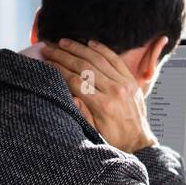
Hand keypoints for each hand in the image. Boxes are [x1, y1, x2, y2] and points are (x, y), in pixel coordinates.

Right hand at [41, 39, 157, 153]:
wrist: (138, 141)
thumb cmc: (113, 139)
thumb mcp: (94, 133)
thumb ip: (82, 113)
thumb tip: (69, 94)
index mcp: (103, 105)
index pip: (76, 81)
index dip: (59, 69)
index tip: (47, 62)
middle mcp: (114, 91)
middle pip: (84, 67)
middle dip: (63, 55)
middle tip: (49, 47)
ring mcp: (124, 83)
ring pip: (98, 59)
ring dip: (79, 48)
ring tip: (63, 42)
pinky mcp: (131, 80)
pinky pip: (115, 59)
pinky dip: (102, 49)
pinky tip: (89, 43)